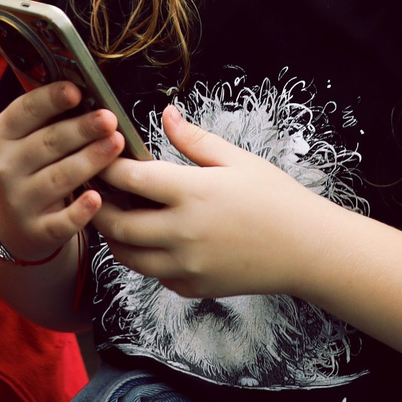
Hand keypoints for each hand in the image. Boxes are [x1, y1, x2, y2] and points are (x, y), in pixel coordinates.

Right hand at [0, 81, 126, 261]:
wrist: (18, 224)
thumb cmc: (35, 167)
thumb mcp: (31, 139)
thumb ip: (53, 116)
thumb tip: (90, 86)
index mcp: (3, 135)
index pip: (24, 111)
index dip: (50, 99)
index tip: (77, 90)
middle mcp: (6, 167)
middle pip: (47, 144)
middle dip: (81, 129)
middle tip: (109, 118)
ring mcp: (19, 201)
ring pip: (58, 178)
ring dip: (89, 160)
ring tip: (116, 144)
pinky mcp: (37, 231)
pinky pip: (60, 222)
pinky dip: (79, 211)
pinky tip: (97, 198)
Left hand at [91, 107, 339, 299]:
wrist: (307, 249)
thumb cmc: (276, 199)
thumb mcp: (238, 160)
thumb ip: (194, 139)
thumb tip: (166, 114)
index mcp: (193, 193)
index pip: (130, 179)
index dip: (107, 166)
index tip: (100, 156)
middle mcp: (183, 233)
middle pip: (116, 224)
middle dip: (98, 206)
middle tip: (94, 190)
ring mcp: (185, 266)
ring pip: (127, 256)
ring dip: (114, 236)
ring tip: (116, 214)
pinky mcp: (192, 287)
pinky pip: (152, 274)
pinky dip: (142, 257)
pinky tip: (150, 238)